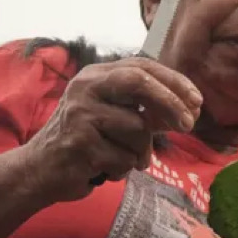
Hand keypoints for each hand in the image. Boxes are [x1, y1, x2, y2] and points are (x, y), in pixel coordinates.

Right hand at [24, 57, 201, 200]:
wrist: (39, 170)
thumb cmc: (84, 142)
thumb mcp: (114, 117)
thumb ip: (145, 110)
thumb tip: (188, 110)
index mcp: (95, 76)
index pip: (141, 67)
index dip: (174, 82)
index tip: (197, 100)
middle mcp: (86, 88)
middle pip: (138, 83)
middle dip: (170, 103)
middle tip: (189, 124)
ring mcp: (81, 114)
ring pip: (137, 130)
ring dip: (140, 153)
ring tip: (123, 159)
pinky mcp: (80, 143)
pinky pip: (124, 158)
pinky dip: (123, 169)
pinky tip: (105, 168)